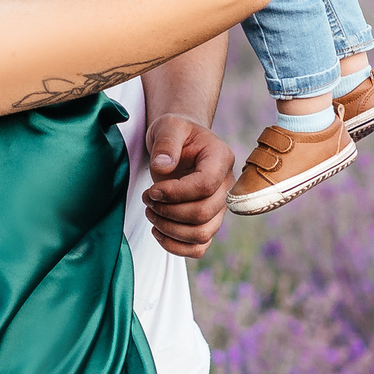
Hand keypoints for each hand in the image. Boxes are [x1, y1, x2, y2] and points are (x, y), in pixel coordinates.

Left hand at [144, 112, 234, 257]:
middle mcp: (226, 185)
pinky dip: (176, 246)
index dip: (176, 193)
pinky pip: (199, 247)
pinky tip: (158, 230)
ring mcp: (219, 207)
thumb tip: (164, 167)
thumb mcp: (168, 127)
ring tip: (150, 212)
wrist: (181, 143)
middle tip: (147, 199)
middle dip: (168, 211)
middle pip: (203, 213)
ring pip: (202, 234)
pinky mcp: (209, 222)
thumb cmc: (176, 133)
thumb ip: (166, 143)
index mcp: (221, 158)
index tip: (153, 190)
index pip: (205, 185)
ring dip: (169, 229)